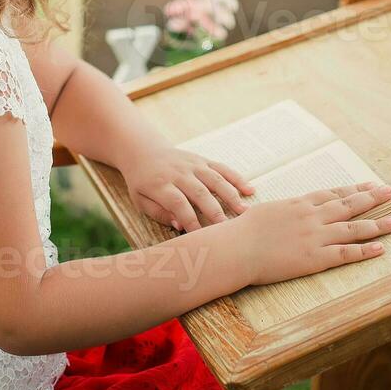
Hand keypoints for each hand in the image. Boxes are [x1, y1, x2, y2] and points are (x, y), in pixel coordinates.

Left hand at [121, 145, 253, 232]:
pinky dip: (237, 178)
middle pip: (199, 192)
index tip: (202, 237)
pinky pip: (222, 168)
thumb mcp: (140, 200)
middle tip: (229, 229)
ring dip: (231, 195)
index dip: (191, 220)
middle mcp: (178, 173)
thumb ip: (158, 213)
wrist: (143, 152)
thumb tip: (179, 225)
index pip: (178, 203)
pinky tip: (250, 190)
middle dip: (215, 211)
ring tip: (245, 212)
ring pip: (214, 179)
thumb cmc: (142, 183)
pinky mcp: (202, 160)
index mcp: (161, 185)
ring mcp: (192, 165)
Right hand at [236, 181, 390, 286]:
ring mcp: (315, 237)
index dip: (353, 190)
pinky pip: (346, 253)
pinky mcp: (315, 258)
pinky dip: (364, 250)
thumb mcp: (266, 211)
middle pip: (348, 205)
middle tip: (389, 193)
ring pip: (353, 228)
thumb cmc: (244, 230)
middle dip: (371, 198)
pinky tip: (380, 248)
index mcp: (299, 204)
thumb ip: (284, 211)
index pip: (333, 194)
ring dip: (376, 224)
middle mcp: (311, 217)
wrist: (237, 247)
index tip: (369, 186)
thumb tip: (289, 210)